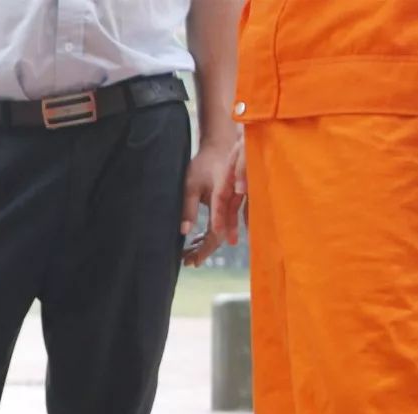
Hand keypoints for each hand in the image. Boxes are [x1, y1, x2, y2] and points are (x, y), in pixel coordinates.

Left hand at [180, 139, 232, 266]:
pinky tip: (195, 244)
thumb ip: (188, 207)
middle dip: (204, 251)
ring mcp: (233, 206)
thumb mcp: (190, 184)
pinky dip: (208, 236)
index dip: (204, 248)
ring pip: (221, 232)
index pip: (215, 231)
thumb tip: (184, 232)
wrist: (220, 147)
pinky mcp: (230, 205)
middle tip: (187, 263)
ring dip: (205, 246)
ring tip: (188, 257)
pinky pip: (222, 225)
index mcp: (222, 201)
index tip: (193, 261)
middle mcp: (230, 206)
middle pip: (219, 236)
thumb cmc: (204, 164)